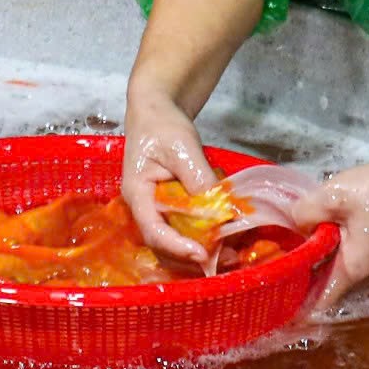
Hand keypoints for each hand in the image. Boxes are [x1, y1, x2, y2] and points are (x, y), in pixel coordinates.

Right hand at [121, 87, 221, 266]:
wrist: (157, 109)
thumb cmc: (161, 124)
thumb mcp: (181, 147)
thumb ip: (198, 178)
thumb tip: (219, 208)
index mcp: (138, 193)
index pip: (153, 230)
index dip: (177, 246)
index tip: (203, 254)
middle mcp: (145, 207)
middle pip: (164, 244)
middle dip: (192, 256)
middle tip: (226, 258)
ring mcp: (158, 208)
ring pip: (176, 240)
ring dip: (201, 249)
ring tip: (231, 253)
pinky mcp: (172, 206)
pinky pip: (186, 228)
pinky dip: (205, 235)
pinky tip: (226, 235)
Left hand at [293, 150, 368, 311]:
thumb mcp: (332, 196)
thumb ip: (303, 214)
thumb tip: (294, 228)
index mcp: (356, 271)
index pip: (319, 301)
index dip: (296, 296)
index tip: (279, 282)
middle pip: (331, 285)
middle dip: (311, 269)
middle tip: (290, 247)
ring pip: (345, 272)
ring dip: (329, 257)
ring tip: (313, 233)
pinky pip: (359, 262)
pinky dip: (345, 251)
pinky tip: (338, 228)